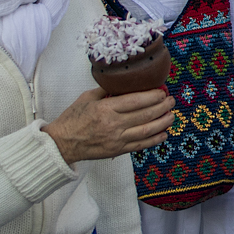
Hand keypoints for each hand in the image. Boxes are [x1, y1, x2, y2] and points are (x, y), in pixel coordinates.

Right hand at [45, 87, 174, 163]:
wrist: (62, 143)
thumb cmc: (73, 118)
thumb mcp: (87, 98)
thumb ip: (107, 90)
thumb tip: (125, 83)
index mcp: (105, 109)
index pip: (135, 101)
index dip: (153, 96)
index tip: (162, 91)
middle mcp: (113, 124)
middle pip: (145, 115)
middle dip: (162, 107)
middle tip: (171, 101)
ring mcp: (117, 139)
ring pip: (146, 130)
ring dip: (163, 122)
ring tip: (171, 115)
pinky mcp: (118, 150)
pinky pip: (140, 145)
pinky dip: (154, 139)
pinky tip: (163, 133)